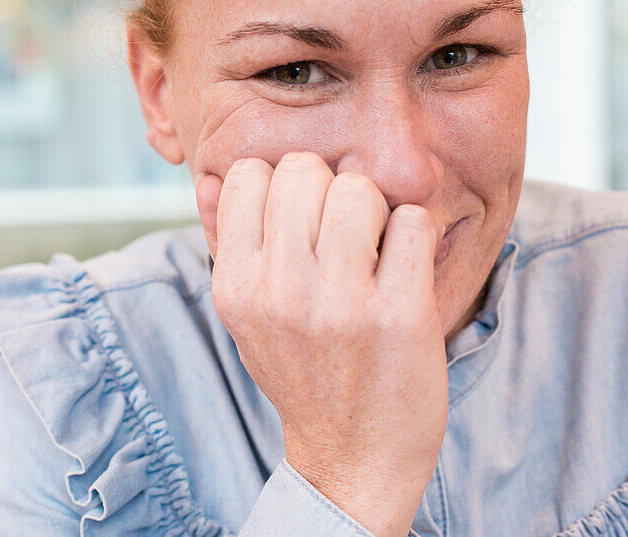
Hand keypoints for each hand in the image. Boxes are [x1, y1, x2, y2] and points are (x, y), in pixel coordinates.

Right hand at [196, 152, 447, 536]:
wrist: (355, 458)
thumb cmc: (301, 372)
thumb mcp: (245, 318)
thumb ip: (225, 244)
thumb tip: (212, 178)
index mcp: (236, 287)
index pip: (248, 173)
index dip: (280, 183)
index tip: (301, 218)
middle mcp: (280, 292)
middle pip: (303, 169)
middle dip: (329, 188)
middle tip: (343, 231)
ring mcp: (342, 305)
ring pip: (358, 188)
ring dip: (375, 207)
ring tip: (375, 246)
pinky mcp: (402, 315)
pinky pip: (413, 221)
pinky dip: (415, 233)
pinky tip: (405, 265)